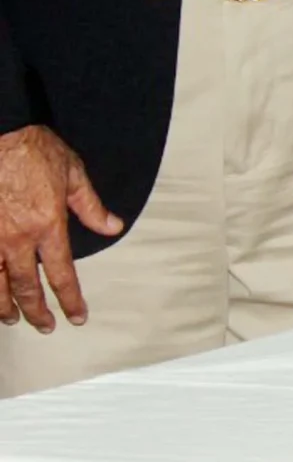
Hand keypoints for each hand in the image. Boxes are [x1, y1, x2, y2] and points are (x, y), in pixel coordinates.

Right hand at [0, 124, 123, 332]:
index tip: (76, 316)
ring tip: (11, 319)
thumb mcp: (74, 175)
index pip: (62, 274)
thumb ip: (92, 207)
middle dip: (36, 310)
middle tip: (44, 326)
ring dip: (3, 305)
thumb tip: (113, 227)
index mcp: (47, 226)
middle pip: (26, 286)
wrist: (1, 135)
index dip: (70, 299)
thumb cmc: (37, 152)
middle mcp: (16, 238)